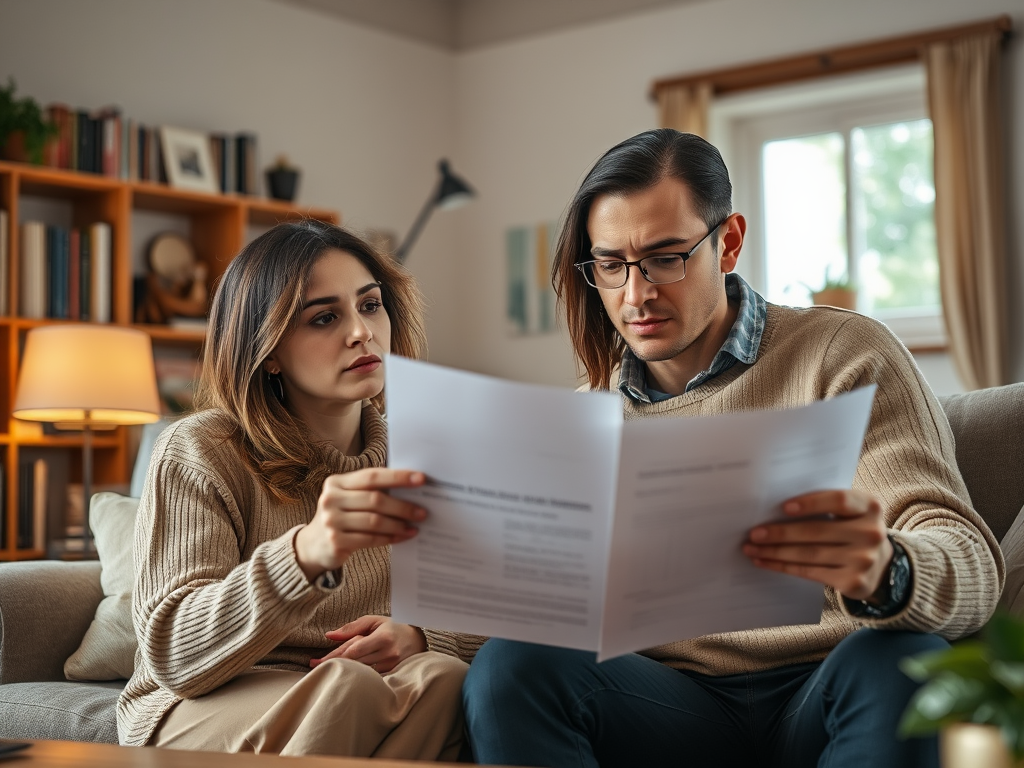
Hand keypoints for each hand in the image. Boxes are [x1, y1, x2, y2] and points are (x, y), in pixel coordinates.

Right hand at [294, 468, 426, 581]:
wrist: (314, 545)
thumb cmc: (341, 516)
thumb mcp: (350, 498)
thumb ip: (372, 491)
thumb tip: (411, 489)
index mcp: (336, 482)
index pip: (372, 476)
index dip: (398, 476)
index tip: (421, 479)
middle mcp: (330, 499)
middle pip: (375, 500)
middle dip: (403, 506)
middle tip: (422, 512)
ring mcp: (331, 521)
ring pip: (375, 521)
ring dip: (398, 524)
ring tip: (414, 526)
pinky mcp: (335, 541)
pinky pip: (370, 539)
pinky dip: (390, 538)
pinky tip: (402, 536)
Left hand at [310, 615, 427, 673]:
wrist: (418, 639)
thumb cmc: (392, 627)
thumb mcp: (373, 621)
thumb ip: (351, 628)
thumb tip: (329, 635)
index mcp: (383, 638)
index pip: (354, 650)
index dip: (334, 656)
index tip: (316, 661)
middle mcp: (388, 654)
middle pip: (354, 662)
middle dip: (334, 664)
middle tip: (314, 666)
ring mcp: (391, 666)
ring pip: (360, 671)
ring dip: (343, 670)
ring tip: (326, 670)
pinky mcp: (391, 674)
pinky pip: (369, 676)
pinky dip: (356, 674)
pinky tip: (345, 675)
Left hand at [742, 489, 892, 601]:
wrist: (882, 566)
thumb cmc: (853, 529)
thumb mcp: (851, 512)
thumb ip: (825, 505)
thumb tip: (774, 509)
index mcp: (870, 506)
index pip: (839, 500)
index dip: (810, 503)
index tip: (783, 507)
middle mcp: (871, 533)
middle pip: (817, 531)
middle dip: (780, 533)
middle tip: (754, 533)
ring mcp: (864, 559)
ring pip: (810, 554)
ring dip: (775, 552)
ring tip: (752, 549)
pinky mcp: (853, 582)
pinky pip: (810, 572)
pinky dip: (783, 567)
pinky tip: (765, 562)